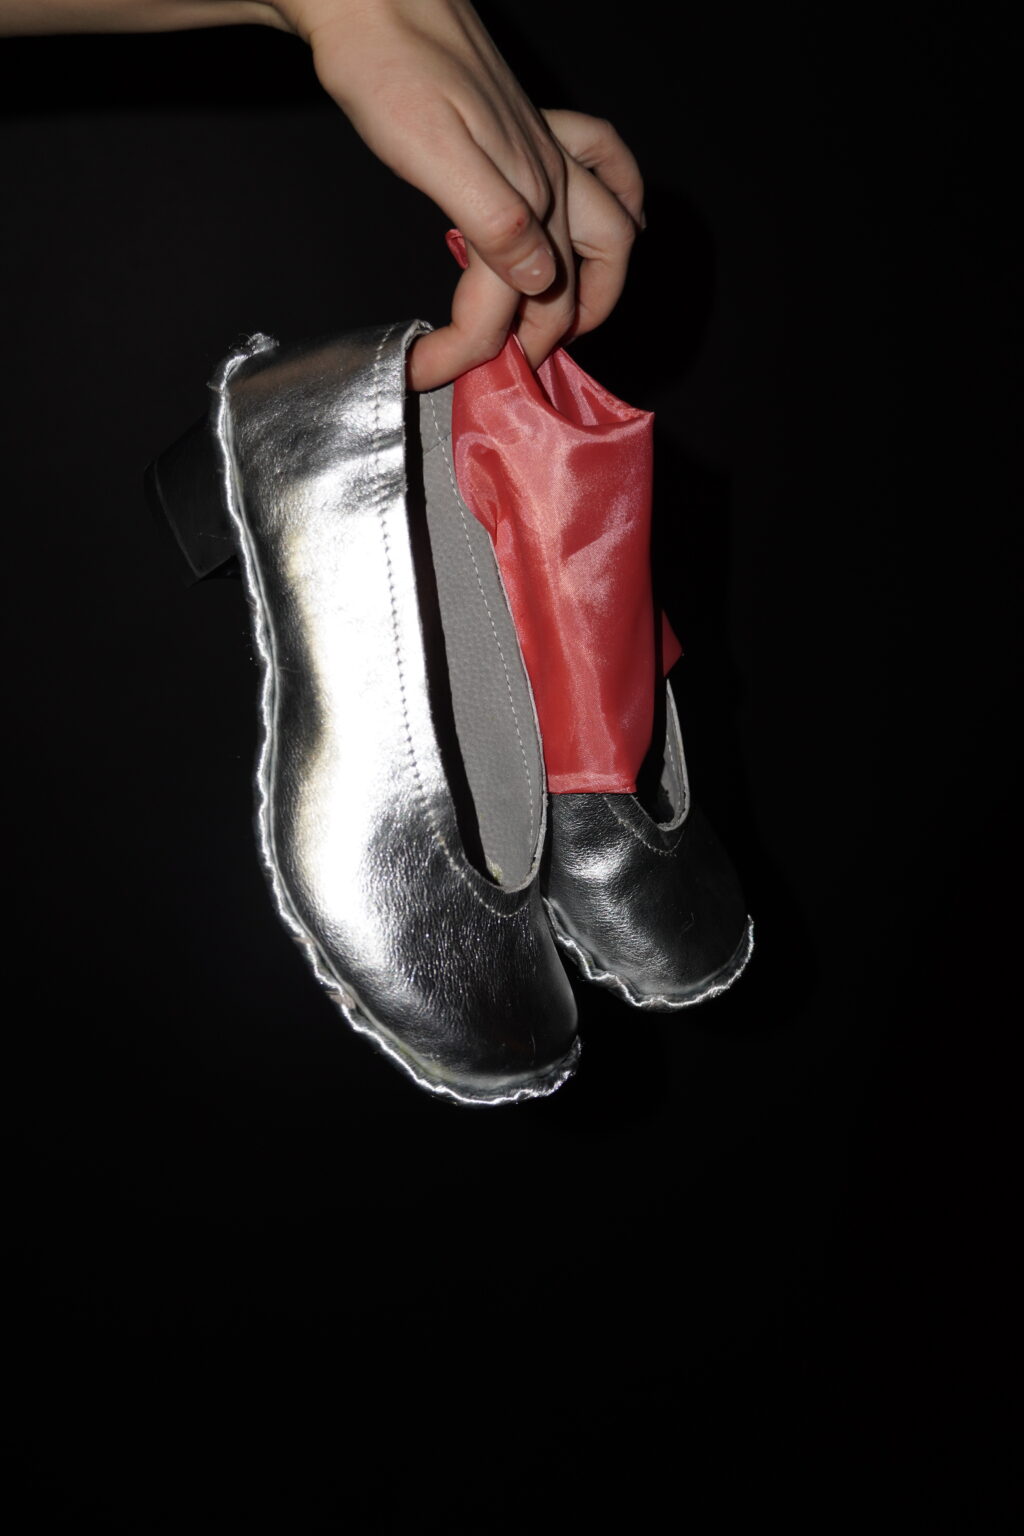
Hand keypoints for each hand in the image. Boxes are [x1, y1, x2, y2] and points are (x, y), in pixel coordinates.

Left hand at [274, 0, 643, 387]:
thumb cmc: (391, 70)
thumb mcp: (433, 155)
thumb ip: (494, 224)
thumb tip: (538, 282)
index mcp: (520, 199)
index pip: (505, 305)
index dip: (466, 352)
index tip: (426, 371)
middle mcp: (547, 179)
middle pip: (568, 285)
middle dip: (542, 337)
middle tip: (502, 363)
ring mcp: (547, 150)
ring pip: (607, 234)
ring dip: (597, 288)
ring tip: (563, 325)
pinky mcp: (533, 126)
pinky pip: (605, 163)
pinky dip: (621, 196)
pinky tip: (621, 214)